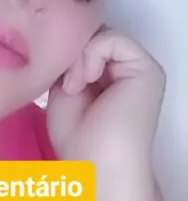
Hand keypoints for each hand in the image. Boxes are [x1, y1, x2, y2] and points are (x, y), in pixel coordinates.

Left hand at [46, 29, 165, 181]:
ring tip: (73, 86)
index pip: (86, 42)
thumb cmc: (78, 139)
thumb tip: (65, 37)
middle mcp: (128, 70)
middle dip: (72, 52)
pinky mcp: (147, 69)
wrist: (96, 165)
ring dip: (79, 56)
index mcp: (111, 76)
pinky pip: (113, 39)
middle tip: (64, 82)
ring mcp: (140, 68)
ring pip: (100, 34)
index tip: (53, 76)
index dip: (66, 51)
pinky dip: (91, 55)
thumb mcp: (64, 89)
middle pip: (93, 34)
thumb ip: (69, 62)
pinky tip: (83, 81)